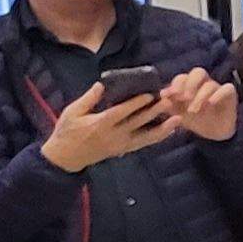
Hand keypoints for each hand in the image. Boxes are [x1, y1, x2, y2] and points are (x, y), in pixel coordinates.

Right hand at [41, 82, 174, 172]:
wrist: (65, 157)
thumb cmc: (66, 131)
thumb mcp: (72, 112)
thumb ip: (88, 99)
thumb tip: (101, 84)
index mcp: (100, 124)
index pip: (122, 112)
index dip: (136, 104)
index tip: (150, 95)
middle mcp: (113, 135)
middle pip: (137, 123)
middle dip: (154, 112)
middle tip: (169, 101)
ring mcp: (120, 144)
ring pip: (145, 137)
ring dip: (162, 128)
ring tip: (177, 119)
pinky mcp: (123, 150)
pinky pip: (143, 144)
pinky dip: (156, 138)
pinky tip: (169, 131)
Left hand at [162, 70, 239, 141]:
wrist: (214, 133)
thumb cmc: (195, 120)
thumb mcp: (178, 113)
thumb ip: (169, 104)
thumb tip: (162, 94)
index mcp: (190, 85)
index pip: (183, 77)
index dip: (175, 84)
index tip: (168, 95)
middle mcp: (204, 83)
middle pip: (198, 73)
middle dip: (189, 84)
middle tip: (183, 98)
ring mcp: (218, 88)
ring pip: (210, 84)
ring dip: (200, 96)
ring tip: (193, 110)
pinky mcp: (230, 94)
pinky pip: (227, 89)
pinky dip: (218, 94)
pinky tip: (210, 103)